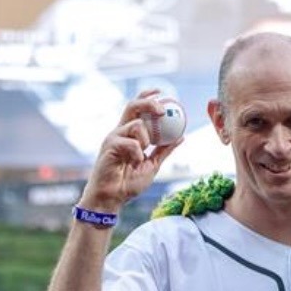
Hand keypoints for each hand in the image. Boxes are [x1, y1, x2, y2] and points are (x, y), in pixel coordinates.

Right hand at [79, 89, 183, 213]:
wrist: (112, 198)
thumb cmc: (128, 183)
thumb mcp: (152, 165)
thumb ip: (164, 150)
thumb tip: (181, 137)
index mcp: (130, 134)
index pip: (137, 109)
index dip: (148, 96)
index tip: (162, 92)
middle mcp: (120, 132)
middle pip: (132, 106)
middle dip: (149, 103)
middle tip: (163, 110)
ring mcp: (113, 138)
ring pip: (135, 124)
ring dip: (146, 138)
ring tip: (143, 154)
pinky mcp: (109, 146)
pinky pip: (131, 143)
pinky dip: (138, 152)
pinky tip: (135, 162)